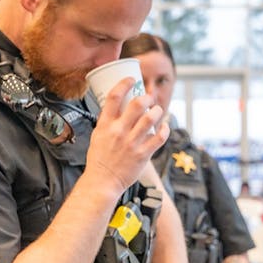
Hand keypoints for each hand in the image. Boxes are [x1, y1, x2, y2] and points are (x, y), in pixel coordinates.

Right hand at [85, 76, 168, 190]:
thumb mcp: (97, 136)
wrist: (102, 182)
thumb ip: (107, 122)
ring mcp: (131, 143)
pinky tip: (165, 126)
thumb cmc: (99, 160)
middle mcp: (119, 131)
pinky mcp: (143, 154)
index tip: (131, 79)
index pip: (114, 97)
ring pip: (151, 118)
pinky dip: (165, 129)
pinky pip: (159, 137)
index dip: (124, 83)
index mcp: (105, 125)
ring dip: (158, 111)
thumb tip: (117, 108)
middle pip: (137, 104)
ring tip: (158, 110)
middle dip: (147, 97)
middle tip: (150, 98)